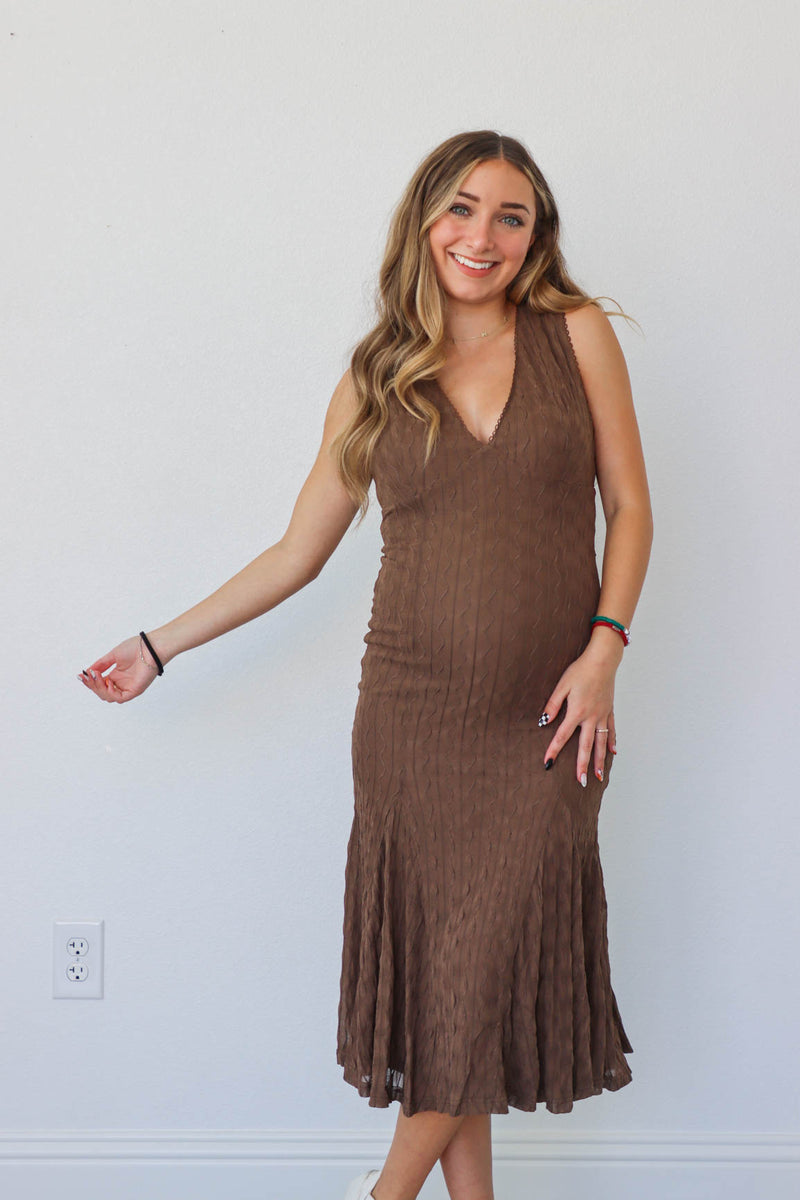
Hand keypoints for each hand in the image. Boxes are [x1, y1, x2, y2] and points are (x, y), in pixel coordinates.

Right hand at [76, 634, 160, 703]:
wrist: (150, 647)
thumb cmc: (136, 648)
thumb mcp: (113, 656)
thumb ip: (101, 664)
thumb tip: (88, 671)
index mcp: (116, 676)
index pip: (100, 684)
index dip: (90, 681)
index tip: (81, 675)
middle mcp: (121, 683)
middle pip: (102, 692)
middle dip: (92, 685)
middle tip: (88, 676)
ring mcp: (128, 688)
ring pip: (109, 697)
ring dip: (100, 688)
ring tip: (97, 676)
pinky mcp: (135, 691)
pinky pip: (120, 698)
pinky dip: (111, 693)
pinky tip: (108, 683)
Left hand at [540, 647, 618, 785]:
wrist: (603, 659)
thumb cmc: (580, 670)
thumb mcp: (562, 685)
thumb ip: (553, 704)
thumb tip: (543, 721)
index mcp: (577, 712)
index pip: (562, 736)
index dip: (554, 750)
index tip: (547, 764)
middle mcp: (591, 717)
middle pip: (586, 746)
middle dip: (582, 765)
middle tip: (580, 782)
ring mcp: (603, 715)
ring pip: (601, 742)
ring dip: (599, 760)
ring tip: (598, 776)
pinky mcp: (609, 710)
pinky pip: (611, 729)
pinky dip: (612, 742)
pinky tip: (612, 753)